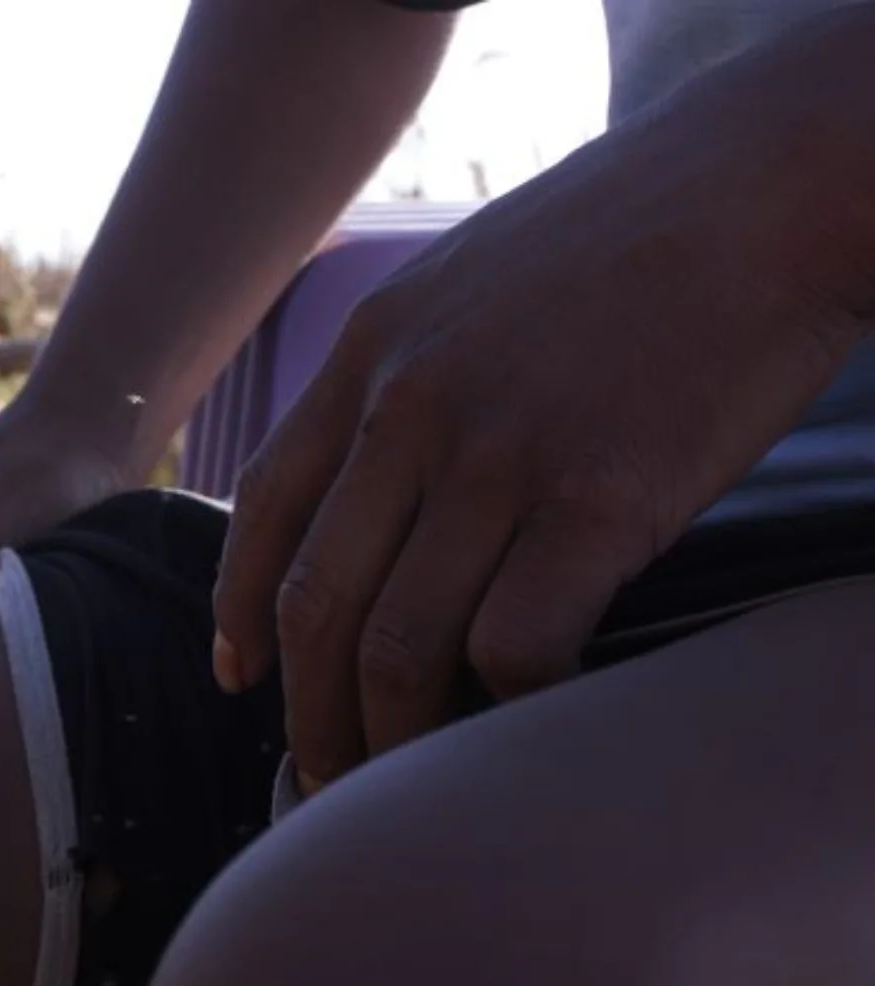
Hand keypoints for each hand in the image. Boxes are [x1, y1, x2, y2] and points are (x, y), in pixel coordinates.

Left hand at [212, 52, 868, 794]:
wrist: (768, 183)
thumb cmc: (634, 235)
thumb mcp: (469, 280)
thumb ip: (405, 373)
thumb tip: (377, 485)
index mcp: (367, 354)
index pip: (263, 510)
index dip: (238, 612)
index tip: (238, 677)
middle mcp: (408, 409)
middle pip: (317, 604)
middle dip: (308, 712)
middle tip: (320, 776)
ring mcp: (497, 457)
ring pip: (400, 647)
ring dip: (392, 738)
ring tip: (404, 782)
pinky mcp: (596, 501)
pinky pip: (515, 646)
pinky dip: (510, 704)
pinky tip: (525, 715)